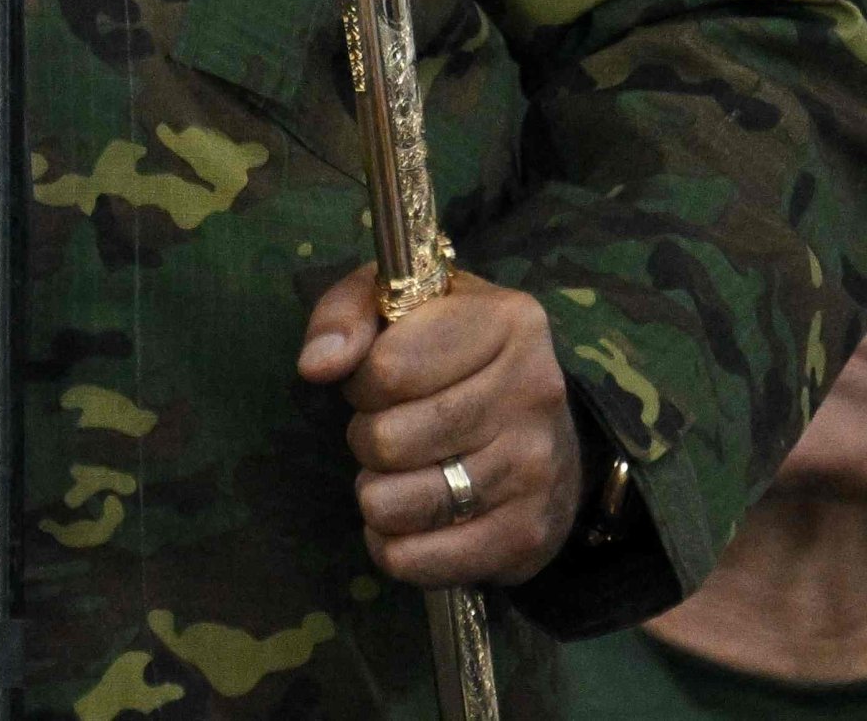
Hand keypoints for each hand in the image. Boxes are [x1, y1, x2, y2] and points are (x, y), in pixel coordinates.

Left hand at [298, 267, 584, 587]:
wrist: (550, 435)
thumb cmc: (458, 357)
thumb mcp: (404, 305)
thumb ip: (347, 315)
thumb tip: (316, 366)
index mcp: (507, 321)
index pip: (389, 368)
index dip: (362, 382)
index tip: (378, 383)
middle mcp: (533, 392)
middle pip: (390, 439)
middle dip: (366, 439)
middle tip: (387, 433)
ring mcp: (534, 469)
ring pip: (397, 504)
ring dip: (376, 494)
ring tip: (397, 475)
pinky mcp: (524, 536)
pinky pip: (416, 561)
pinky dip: (391, 547)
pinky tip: (406, 524)